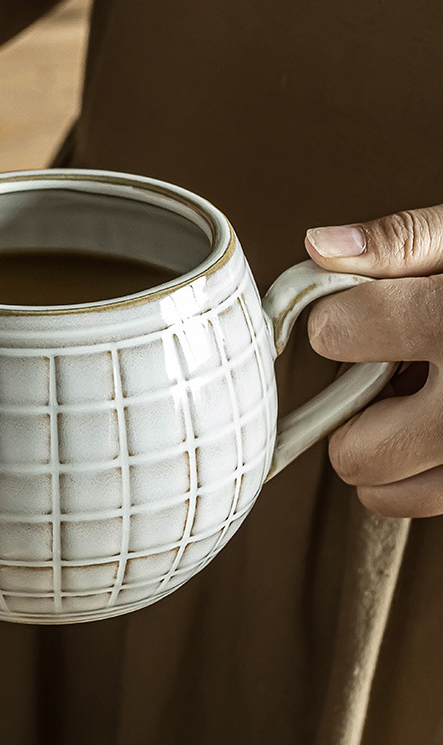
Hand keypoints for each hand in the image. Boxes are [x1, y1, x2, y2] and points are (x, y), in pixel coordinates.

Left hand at [305, 206, 442, 517]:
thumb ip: (402, 242)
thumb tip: (317, 245)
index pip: (335, 332)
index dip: (337, 317)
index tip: (358, 312)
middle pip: (354, 449)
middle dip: (355, 410)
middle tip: (387, 374)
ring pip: (385, 492)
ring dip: (384, 452)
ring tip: (420, 403)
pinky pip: (426, 502)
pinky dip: (422, 473)